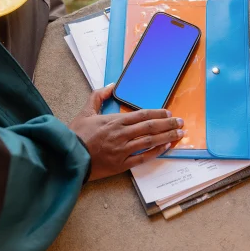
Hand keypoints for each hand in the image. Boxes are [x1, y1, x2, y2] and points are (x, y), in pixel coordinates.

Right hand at [69, 84, 184, 180]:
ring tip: (179, 134)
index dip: (157, 113)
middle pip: (150, 127)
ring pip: (150, 141)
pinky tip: (165, 148)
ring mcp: (122, 150)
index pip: (142, 115)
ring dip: (166, 137)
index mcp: (114, 121)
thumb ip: (98, 96)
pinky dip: (155, 152)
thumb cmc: (76, 135)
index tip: (168, 113)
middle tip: (181, 123)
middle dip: (168, 124)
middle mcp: (121, 134)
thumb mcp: (85, 112)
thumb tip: (111, 85)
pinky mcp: (121, 164)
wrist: (68, 157)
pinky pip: (143, 158)